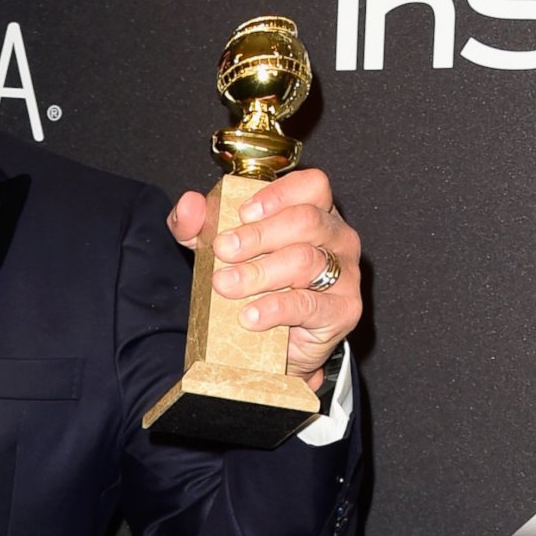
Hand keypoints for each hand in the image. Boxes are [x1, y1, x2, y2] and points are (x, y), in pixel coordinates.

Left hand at [166, 167, 362, 387]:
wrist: (272, 348)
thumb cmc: (255, 288)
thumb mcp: (223, 252)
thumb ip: (201, 226)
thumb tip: (190, 205)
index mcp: (317, 212)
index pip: (312, 186)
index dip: (278, 195)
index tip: (242, 213)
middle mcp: (338, 237)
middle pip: (305, 221)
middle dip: (258, 235)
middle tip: (223, 251)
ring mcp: (346, 273)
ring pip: (305, 260)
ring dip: (259, 272)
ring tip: (226, 285)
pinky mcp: (343, 310)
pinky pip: (308, 304)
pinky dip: (274, 309)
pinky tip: (250, 315)